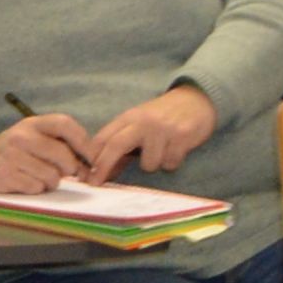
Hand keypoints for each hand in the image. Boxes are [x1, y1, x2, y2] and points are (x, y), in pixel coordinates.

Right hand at [0, 112, 97, 197]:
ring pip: (52, 176)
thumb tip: (90, 166)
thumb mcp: (34, 138)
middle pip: (63, 156)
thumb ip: (60, 144)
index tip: (92, 158)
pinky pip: (36, 187)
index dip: (84, 142)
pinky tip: (26, 184)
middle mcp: (21, 136)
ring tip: (39, 178)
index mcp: (32, 124)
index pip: (65, 124)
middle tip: (63, 173)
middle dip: (69, 170)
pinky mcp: (5, 175)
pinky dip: (36, 189)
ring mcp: (11, 156)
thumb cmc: (16, 152)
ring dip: (51, 182)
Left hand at [82, 85, 216, 182]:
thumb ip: (121, 146)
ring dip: (154, 164)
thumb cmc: (162, 118)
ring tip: (162, 152)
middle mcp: (143, 122)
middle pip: (116, 145)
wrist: (196, 99)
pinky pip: (170, 163)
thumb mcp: (138, 125)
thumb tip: (103, 173)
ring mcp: (163, 128)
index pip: (104, 138)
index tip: (85, 177)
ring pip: (148, 163)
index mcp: (129, 118)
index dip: (92, 159)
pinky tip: (176, 149)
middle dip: (104, 165)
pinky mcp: (182, 135)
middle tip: (96, 183)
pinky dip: (172, 162)